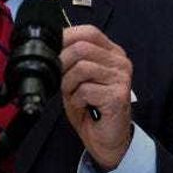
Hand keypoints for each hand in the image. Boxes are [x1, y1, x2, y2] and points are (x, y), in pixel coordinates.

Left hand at [60, 25, 133, 170]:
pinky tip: (83, 106)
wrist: (107, 140)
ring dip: (69, 85)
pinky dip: (76, 99)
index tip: (53, 50)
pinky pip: (85, 89)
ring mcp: (121, 78)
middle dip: (63, 64)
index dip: (67, 38)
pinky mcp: (118, 95)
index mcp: (112, 53)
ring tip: (74, 96)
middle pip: (82, 48)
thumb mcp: (77, 78)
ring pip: (82, 67)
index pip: (89, 32)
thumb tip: (52, 45)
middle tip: (61, 81)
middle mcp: (120, 62)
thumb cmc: (91, 108)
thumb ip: (70, 60)